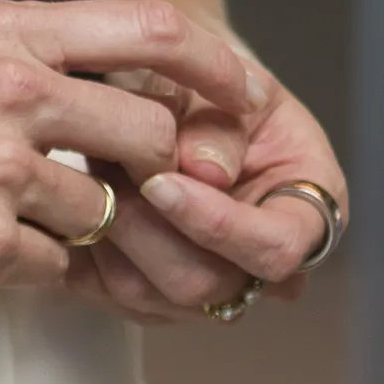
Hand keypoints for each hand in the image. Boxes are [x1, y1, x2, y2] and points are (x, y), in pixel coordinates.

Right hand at [0, 0, 268, 305]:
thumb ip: (28, 54)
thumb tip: (117, 77)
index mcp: (5, 30)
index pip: (152, 29)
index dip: (215, 68)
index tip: (240, 97)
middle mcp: (11, 88)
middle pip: (152, 133)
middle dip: (150, 174)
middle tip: (118, 193)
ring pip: (103, 211)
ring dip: (71, 231)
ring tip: (1, 221)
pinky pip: (52, 270)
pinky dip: (23, 273)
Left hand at [64, 38, 346, 331]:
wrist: (173, 94)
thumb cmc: (213, 88)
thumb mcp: (226, 84)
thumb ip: (220, 122)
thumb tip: (205, 169)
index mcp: (310, 213)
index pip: (278, 249)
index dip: (219, 224)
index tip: (162, 179)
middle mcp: (261, 268)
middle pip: (208, 284)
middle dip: (149, 228)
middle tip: (109, 167)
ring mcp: (205, 291)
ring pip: (147, 295)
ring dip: (109, 229)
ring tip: (92, 166)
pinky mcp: (148, 298)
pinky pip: (103, 294)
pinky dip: (82, 246)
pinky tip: (74, 196)